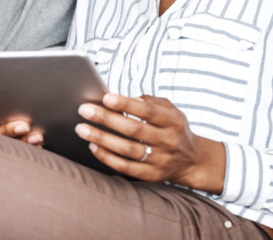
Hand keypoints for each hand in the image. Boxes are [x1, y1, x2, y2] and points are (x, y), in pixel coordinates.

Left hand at [75, 93, 225, 193]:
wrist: (191, 160)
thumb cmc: (173, 129)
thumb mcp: (170, 110)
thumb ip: (150, 102)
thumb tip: (124, 97)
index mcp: (174, 121)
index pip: (148, 111)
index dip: (126, 104)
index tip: (105, 97)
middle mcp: (168, 141)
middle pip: (134, 130)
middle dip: (106, 119)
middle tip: (84, 110)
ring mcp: (160, 160)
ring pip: (127, 150)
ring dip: (101, 138)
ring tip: (82, 128)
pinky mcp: (151, 175)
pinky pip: (125, 167)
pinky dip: (107, 157)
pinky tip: (93, 146)